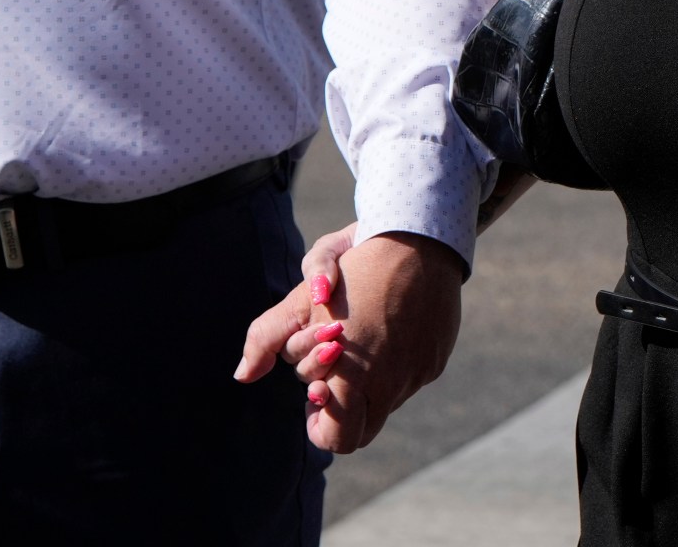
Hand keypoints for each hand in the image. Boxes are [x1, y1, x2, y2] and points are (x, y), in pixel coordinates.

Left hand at [235, 224, 464, 452]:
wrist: (419, 238)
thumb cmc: (354, 268)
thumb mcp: (301, 301)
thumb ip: (266, 339)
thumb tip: (242, 376)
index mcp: (354, 377)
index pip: (338, 439)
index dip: (320, 425)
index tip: (314, 395)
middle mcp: (391, 384)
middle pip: (360, 429)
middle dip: (339, 400)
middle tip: (332, 364)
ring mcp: (418, 373)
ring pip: (385, 401)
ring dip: (367, 381)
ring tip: (359, 338)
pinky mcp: (435, 359)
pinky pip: (409, 378)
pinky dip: (393, 363)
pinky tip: (387, 327)